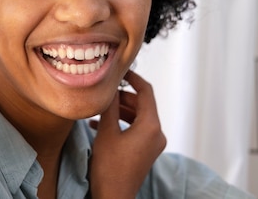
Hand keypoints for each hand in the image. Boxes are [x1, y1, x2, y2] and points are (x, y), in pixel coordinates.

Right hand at [88, 70, 166, 198]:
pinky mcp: (146, 151)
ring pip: (138, 117)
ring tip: (100, 109)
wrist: (114, 198)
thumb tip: (108, 88)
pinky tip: (100, 125)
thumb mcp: (106, 132)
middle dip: (123, 96)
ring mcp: (153, 143)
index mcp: (151, 125)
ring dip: (120, 110)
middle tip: (104, 93)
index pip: (146, 91)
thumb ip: (109, 107)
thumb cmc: (110, 168)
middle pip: (142, 104)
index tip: (121, 71)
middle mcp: (157, 133)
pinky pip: (136, 129)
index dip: (134, 78)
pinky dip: (122, 124)